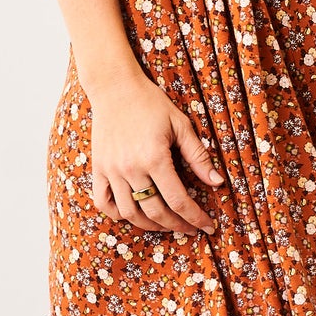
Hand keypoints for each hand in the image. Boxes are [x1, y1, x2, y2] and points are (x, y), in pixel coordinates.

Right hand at [89, 70, 225, 233]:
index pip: (179, 200)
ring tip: (166, 224)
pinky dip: (118, 214)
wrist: (115, 87)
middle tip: (190, 228)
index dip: (195, 218)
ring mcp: (111, 170)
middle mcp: (131, 169)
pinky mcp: (98, 168)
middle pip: (156, 212)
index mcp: (155, 158)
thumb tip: (218, 182)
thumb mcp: (180, 125)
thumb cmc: (151, 103)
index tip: (208, 226)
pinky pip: (104, 202)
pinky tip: (133, 214)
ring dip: (150, 225)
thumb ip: (198, 156)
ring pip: (130, 213)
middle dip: (177, 225)